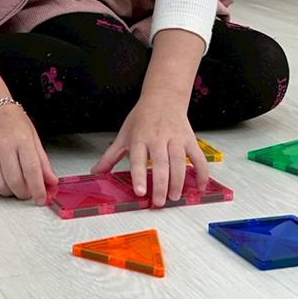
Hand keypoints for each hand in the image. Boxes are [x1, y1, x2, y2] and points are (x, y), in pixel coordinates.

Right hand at [0, 104, 57, 205]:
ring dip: (9, 193)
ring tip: (13, 185)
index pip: (32, 170)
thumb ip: (43, 162)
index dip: (38, 189)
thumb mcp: (33, 137)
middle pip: (15, 181)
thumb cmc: (14, 123)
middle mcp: (3, 146)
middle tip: (28, 191)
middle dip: (24, 193)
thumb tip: (51, 182)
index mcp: (22, 140)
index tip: (41, 199)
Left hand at [90, 91, 207, 206]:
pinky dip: (201, 172)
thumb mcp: (124, 134)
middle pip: (161, 162)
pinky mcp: (190, 139)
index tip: (140, 191)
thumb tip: (96, 172)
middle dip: (161, 184)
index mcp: (140, 137)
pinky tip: (199, 186)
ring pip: (179, 161)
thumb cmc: (142, 117)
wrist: (163, 97)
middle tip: (160, 201)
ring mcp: (176, 138)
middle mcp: (158, 137)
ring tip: (175, 196)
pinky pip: (198, 157)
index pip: (138, 158)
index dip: (139, 176)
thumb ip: (111, 156)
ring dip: (178, 181)